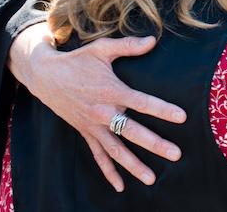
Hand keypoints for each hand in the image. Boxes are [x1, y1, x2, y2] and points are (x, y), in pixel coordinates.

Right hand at [8, 23, 186, 191]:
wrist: (45, 76)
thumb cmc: (77, 60)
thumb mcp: (102, 49)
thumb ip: (128, 46)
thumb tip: (153, 40)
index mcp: (111, 90)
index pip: (142, 102)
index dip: (162, 110)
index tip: (182, 117)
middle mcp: (103, 111)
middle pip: (132, 131)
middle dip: (155, 144)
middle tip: (176, 154)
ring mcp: (93, 125)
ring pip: (115, 150)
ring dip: (133, 165)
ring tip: (151, 178)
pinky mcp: (85, 132)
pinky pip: (98, 155)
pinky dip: (108, 172)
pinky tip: (120, 186)